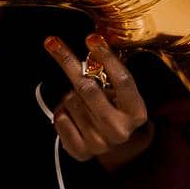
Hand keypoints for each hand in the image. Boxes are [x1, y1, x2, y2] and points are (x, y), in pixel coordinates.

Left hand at [43, 32, 153, 169]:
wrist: (111, 143)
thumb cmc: (113, 107)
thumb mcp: (118, 90)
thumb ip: (108, 70)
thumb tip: (94, 40)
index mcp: (136, 112)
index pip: (122, 80)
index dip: (106, 57)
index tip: (91, 37)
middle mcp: (120, 130)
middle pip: (88, 89)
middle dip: (70, 64)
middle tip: (53, 43)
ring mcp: (100, 144)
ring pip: (70, 101)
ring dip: (69, 94)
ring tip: (79, 99)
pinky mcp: (80, 151)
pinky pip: (60, 118)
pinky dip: (61, 110)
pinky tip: (72, 114)